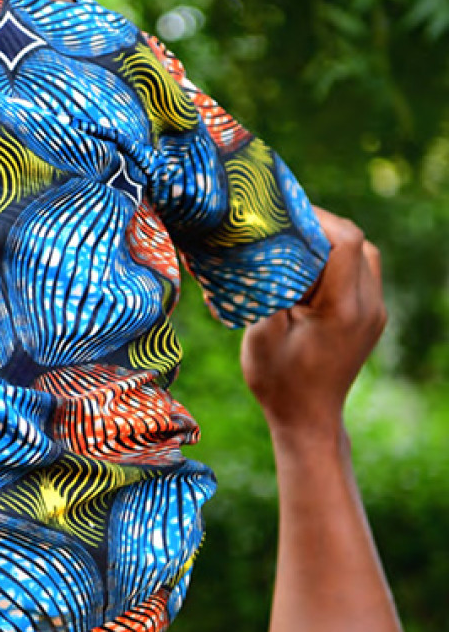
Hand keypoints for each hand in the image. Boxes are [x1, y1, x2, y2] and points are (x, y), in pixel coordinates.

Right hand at [240, 208, 386, 437]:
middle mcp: (368, 307)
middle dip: (322, 227)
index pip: (346, 242)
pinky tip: (305, 271)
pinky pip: (360, 274)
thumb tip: (258, 251)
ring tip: (293, 246)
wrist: (308, 418)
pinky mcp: (370, 317)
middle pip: (358, 243)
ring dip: (331, 244)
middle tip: (284, 226)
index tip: (284, 213)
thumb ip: (266, 289)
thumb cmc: (278, 381)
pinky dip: (336, 262)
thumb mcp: (261, 334)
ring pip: (363, 255)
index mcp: (343, 309)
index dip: (317, 218)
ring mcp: (374, 312)